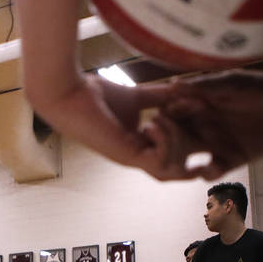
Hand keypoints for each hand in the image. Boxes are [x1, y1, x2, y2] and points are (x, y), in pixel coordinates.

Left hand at [31, 74, 193, 179]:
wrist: (68, 94)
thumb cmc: (94, 95)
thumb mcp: (137, 96)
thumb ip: (161, 97)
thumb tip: (186, 91)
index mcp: (142, 147)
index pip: (180, 155)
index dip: (193, 137)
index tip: (195, 108)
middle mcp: (138, 158)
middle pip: (180, 170)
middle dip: (193, 145)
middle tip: (182, 114)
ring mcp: (131, 159)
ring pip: (173, 171)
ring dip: (177, 141)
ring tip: (159, 117)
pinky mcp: (126, 156)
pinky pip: (160, 163)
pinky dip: (164, 142)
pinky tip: (150, 122)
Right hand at [149, 69, 262, 179]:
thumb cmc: (261, 87)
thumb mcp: (232, 83)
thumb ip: (204, 86)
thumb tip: (173, 84)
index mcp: (197, 105)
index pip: (171, 115)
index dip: (160, 121)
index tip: (153, 126)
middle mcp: (202, 126)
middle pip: (175, 140)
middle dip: (166, 147)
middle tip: (162, 152)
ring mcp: (215, 144)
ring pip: (188, 159)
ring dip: (181, 164)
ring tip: (181, 167)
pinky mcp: (230, 160)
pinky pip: (212, 171)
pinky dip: (207, 174)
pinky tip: (210, 169)